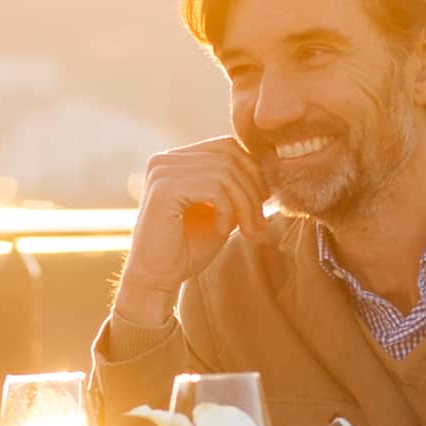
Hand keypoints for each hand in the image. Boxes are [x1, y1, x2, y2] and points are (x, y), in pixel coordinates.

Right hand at [116, 136, 266, 328]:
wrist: (157, 280)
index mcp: (175, 159)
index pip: (227, 146)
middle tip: (259, 222)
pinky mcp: (164, 189)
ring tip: (247, 230)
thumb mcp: (221, 211)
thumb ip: (236, 188)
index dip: (252, 172)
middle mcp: (165, 159)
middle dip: (253, 190)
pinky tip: (221, 231)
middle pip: (229, 156)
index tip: (264, 203)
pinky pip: (214, 188)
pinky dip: (227, 211)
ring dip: (245, 204)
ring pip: (225, 172)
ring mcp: (162, 171)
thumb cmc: (187, 249)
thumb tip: (269, 169)